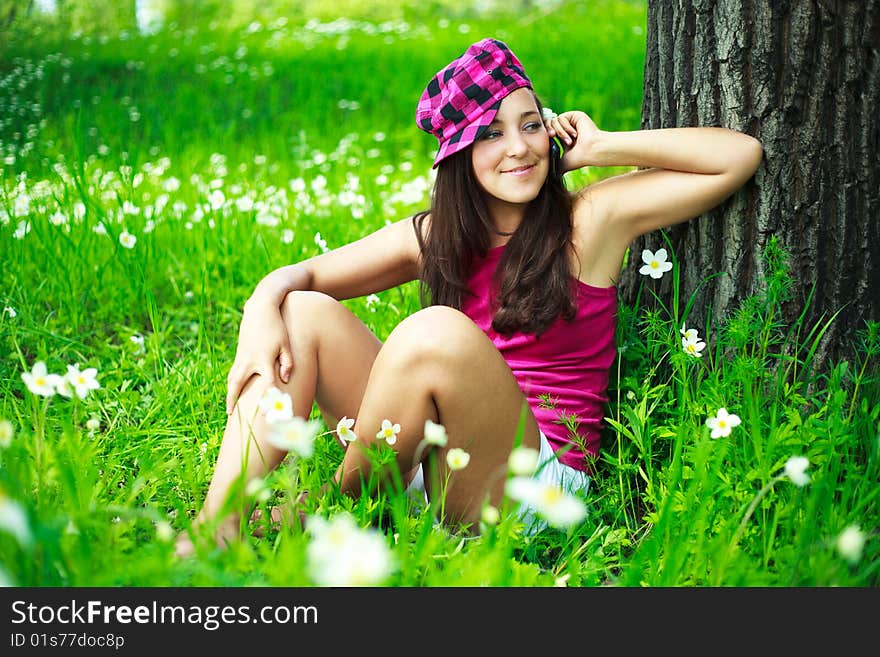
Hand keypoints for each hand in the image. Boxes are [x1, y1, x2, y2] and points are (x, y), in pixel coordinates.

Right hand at [224, 297, 293, 413]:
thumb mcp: (286, 344)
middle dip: (233, 400)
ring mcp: (242, 356)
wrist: (260, 309)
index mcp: (264, 358)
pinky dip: (232, 383)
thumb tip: (285, 380)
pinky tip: (233, 392)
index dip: (269, 397)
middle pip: (238, 384)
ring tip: (230, 408)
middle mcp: (250, 359)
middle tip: (231, 415)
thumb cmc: (277, 327)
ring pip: (232, 378)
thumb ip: (287, 363)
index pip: (267, 382)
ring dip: (230, 393)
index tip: (268, 411)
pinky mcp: (239, 354)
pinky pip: (233, 372)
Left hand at [544, 110, 601, 171]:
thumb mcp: (562, 162)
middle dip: (550, 131)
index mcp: (563, 138)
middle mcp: (567, 128)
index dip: (545, 135)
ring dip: (560, 132)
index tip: (548, 140)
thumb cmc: (579, 158)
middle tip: (553, 136)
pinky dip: (565, 127)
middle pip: (548, 124)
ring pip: (554, 121)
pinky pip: (561, 117)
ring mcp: (571, 121)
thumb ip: (553, 165)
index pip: (548, 132)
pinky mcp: (575, 115)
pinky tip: (574, 134)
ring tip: (570, 141)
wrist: (591, 151)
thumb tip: (546, 178)